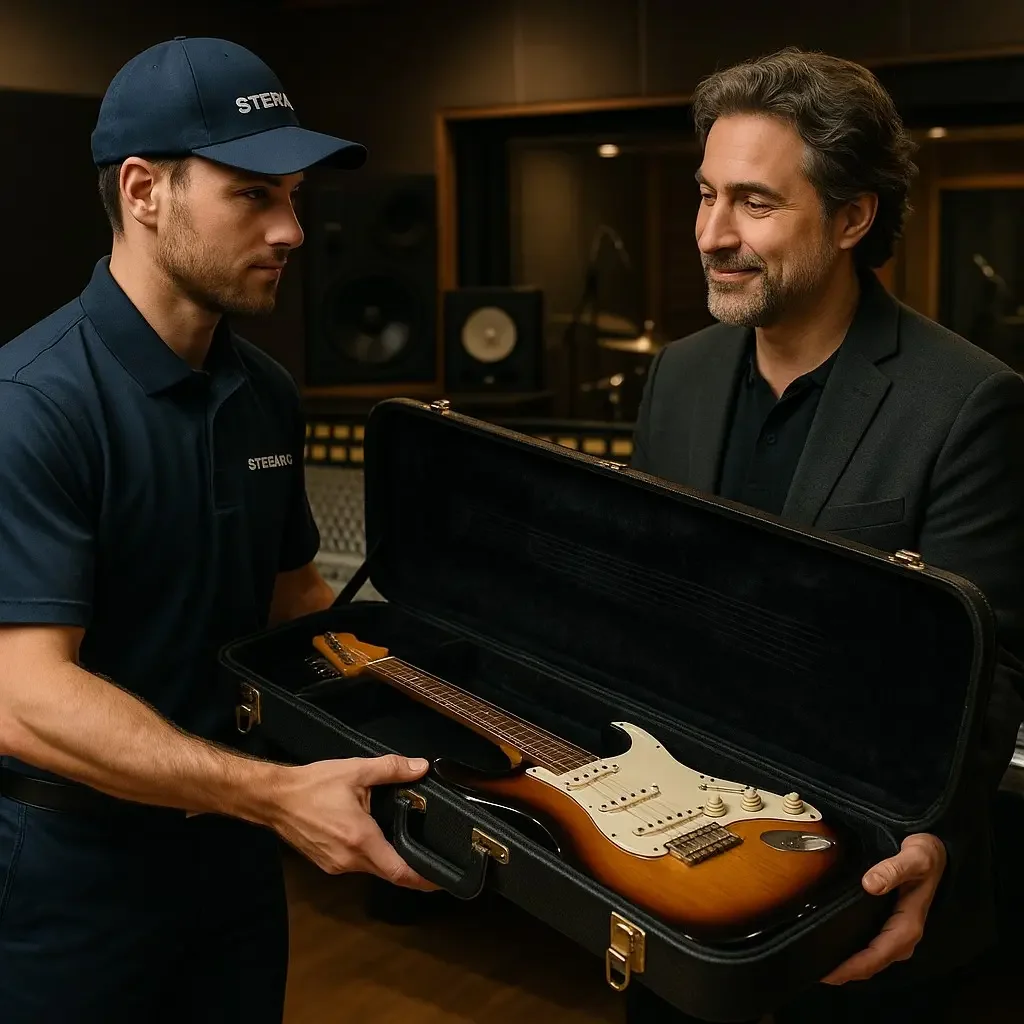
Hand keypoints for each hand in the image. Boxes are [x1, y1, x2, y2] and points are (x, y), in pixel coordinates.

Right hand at [270, 754, 440, 890]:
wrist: (273, 799)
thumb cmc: (312, 785)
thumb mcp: (356, 771)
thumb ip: (391, 769)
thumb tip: (421, 767)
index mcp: (360, 840)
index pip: (399, 871)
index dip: (424, 879)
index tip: (443, 882)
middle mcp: (349, 860)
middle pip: (388, 872)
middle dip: (412, 870)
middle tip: (435, 861)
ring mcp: (335, 865)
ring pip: (372, 869)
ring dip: (390, 860)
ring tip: (409, 844)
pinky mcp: (326, 863)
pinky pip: (357, 864)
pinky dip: (372, 855)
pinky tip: (377, 838)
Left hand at [821, 833, 945, 984]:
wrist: (934, 855)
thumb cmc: (925, 858)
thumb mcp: (914, 859)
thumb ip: (893, 870)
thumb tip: (870, 884)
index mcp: (907, 926)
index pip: (876, 955)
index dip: (852, 967)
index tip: (828, 973)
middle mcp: (902, 936)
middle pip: (872, 964)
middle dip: (846, 972)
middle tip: (813, 972)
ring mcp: (895, 933)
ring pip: (870, 959)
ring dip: (849, 966)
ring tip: (819, 964)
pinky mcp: (889, 927)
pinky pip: (871, 948)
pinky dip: (854, 954)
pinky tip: (833, 948)